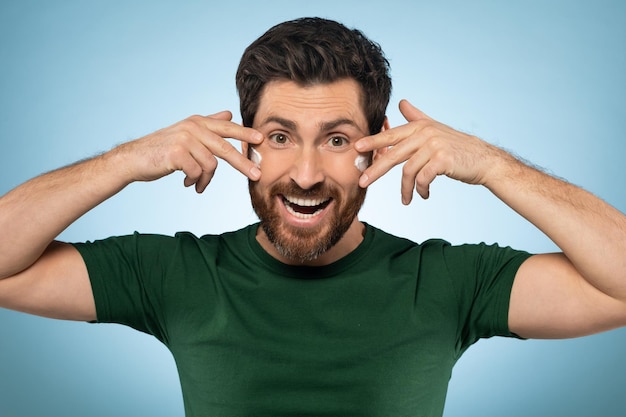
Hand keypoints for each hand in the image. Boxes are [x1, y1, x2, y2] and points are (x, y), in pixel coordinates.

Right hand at [115, 111, 263, 192]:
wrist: (134, 159)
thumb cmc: (162, 149)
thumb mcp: (186, 133)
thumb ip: (208, 124)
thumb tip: (229, 114)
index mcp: (197, 122)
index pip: (227, 127)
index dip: (245, 133)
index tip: (261, 139)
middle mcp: (193, 127)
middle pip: (225, 147)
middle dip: (243, 163)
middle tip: (256, 176)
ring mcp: (185, 139)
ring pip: (211, 165)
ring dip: (205, 180)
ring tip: (197, 184)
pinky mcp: (177, 153)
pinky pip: (198, 173)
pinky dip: (195, 182)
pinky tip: (186, 183)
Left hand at [355, 100, 502, 203]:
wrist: (483, 159)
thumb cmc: (456, 146)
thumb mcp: (435, 128)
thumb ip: (416, 117)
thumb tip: (401, 102)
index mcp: (420, 126)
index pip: (391, 135)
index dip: (373, 141)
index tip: (357, 148)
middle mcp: (425, 133)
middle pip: (393, 153)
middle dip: (376, 169)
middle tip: (362, 182)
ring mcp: (434, 146)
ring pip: (408, 171)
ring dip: (406, 189)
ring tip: (406, 200)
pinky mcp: (442, 160)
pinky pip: (423, 179)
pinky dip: (421, 190)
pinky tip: (423, 195)